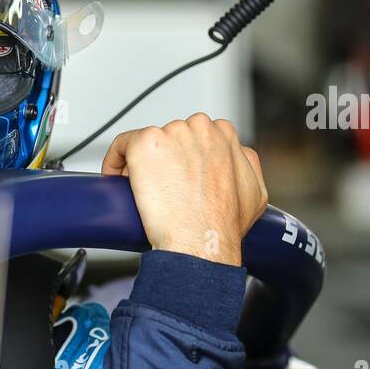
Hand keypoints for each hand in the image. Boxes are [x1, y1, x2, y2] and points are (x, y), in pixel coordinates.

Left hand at [102, 113, 267, 266]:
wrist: (200, 241)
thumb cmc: (223, 225)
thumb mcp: (255, 191)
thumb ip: (246, 163)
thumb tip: (236, 157)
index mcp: (223, 134)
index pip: (193, 136)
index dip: (180, 158)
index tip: (173, 175)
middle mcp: (198, 128)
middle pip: (169, 138)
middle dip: (161, 161)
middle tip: (157, 188)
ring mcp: (171, 134)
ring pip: (146, 144)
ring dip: (140, 164)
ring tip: (141, 191)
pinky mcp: (145, 144)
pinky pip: (122, 145)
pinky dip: (115, 160)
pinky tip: (116, 178)